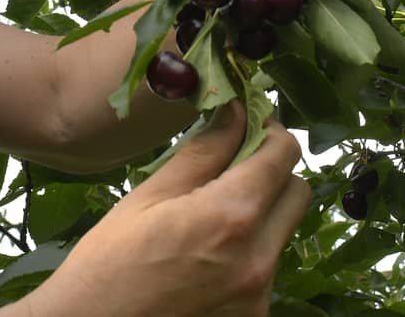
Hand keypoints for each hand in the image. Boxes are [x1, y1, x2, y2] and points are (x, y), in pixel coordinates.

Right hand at [18, 103, 309, 316]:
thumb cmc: (107, 263)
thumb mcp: (148, 197)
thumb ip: (202, 152)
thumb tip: (234, 111)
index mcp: (231, 216)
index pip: (282, 155)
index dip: (270, 130)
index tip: (250, 123)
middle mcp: (258, 258)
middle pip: (297, 193)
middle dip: (273, 171)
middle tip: (234, 166)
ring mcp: (260, 295)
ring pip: (282, 231)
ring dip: (260, 213)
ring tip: (211, 218)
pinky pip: (266, 268)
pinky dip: (248, 251)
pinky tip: (207, 256)